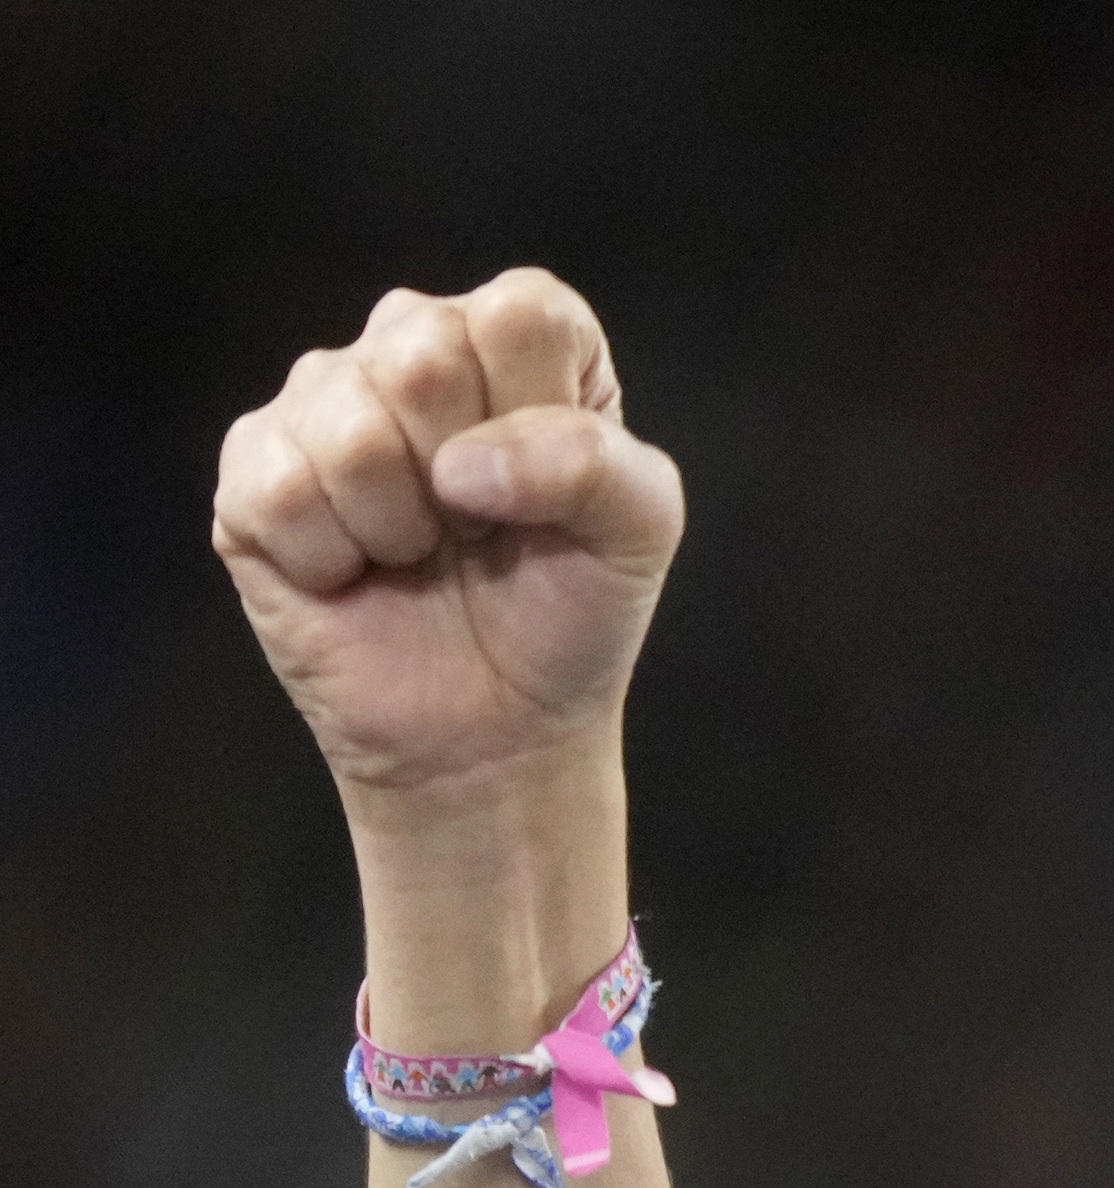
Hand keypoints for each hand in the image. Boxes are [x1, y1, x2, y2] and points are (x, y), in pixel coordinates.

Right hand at [211, 270, 681, 812]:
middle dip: (469, 475)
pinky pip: (281, 490)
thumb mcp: (641, 530)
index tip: (547, 486)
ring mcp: (319, 401)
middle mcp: (409, 345)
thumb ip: (597, 463)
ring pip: (351, 430)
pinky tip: (355, 571)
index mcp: (513, 339)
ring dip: (402, 526)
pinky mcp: (251, 470)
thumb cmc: (568, 612)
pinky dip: (334, 559)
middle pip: (423, 352)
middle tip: (478, 526)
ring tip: (419, 551)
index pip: (520, 312)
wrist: (496, 728)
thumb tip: (461, 465)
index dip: (539, 413)